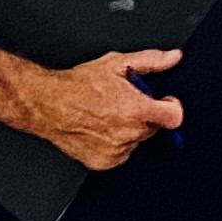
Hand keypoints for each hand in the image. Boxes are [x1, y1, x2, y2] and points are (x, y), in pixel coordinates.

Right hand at [17, 47, 186, 169]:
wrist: (47, 104)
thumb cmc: (78, 85)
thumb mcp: (116, 64)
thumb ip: (151, 61)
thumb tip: (173, 57)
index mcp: (136, 109)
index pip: (173, 118)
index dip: (171, 107)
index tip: (164, 103)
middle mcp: (128, 133)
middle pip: (153, 128)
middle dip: (144, 115)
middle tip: (124, 103)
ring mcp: (116, 151)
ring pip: (136, 141)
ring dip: (128, 130)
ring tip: (107, 115)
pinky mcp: (104, 162)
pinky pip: (120, 154)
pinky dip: (114, 144)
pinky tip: (100, 129)